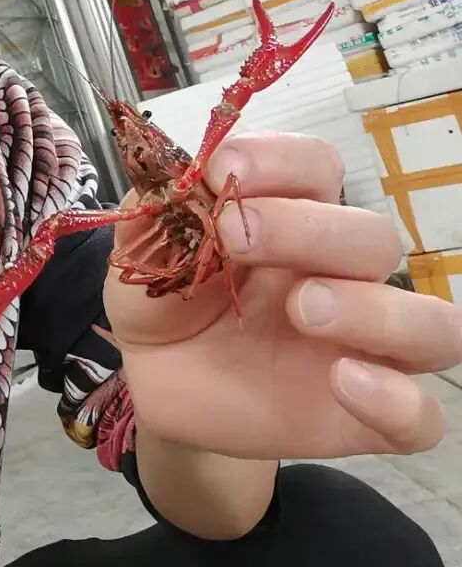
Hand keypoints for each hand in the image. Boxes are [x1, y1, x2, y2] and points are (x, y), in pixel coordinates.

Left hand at [102, 133, 461, 460]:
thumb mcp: (145, 244)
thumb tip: (187, 176)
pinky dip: (398, 401)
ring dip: (373, 309)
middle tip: (237, 239)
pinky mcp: (361, 413)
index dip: (279, 161)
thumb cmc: (165, 294)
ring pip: (432, 323)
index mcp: (291, 215)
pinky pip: (421, 416)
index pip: (319, 168)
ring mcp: (358, 344)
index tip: (221, 170)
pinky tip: (342, 383)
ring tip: (303, 309)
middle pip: (372, 236)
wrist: (154, 376)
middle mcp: (337, 271)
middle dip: (308, 229)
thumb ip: (165, 207)